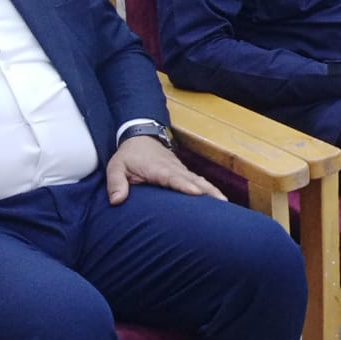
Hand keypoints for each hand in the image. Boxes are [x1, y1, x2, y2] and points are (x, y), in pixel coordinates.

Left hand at [106, 135, 223, 205]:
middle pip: (193, 180)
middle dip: (208, 190)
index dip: (185, 185)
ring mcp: (180, 170)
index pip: (173, 178)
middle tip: (222, 202)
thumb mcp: (116, 167)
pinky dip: (208, 187)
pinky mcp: (183, 172)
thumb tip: (117, 200)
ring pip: (199, 180)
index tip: (197, 193)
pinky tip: (217, 197)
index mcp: (158, 169)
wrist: (141, 137)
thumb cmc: (129, 155)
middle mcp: (173, 169)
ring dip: (212, 190)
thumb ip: (116, 183)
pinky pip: (198, 180)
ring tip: (224, 202)